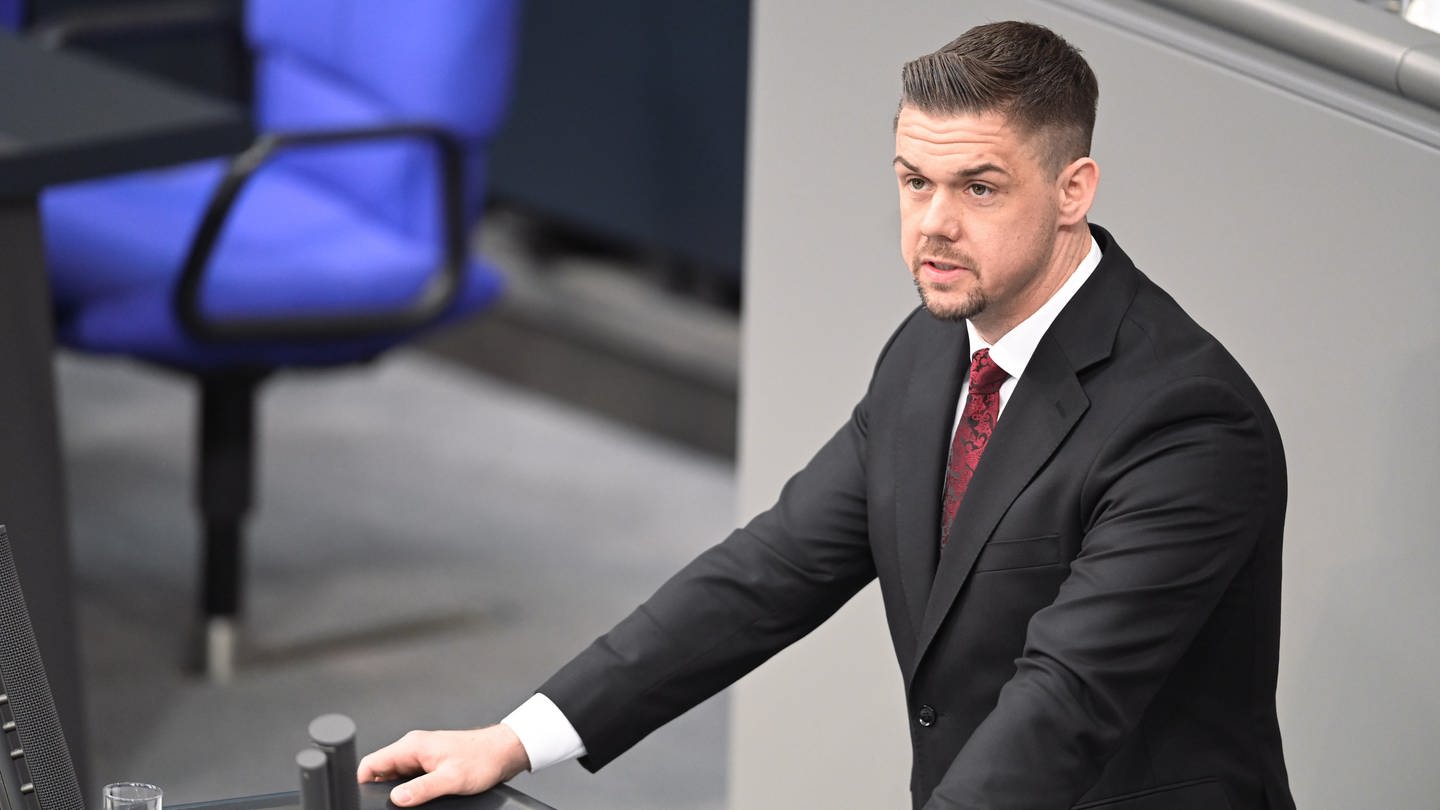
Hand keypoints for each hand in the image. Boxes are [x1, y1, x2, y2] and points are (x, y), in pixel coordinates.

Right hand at [356, 725, 531, 806]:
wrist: (503, 752)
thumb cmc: (482, 758)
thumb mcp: (451, 779)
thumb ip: (422, 789)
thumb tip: (397, 799)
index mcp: (412, 746)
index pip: (372, 763)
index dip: (362, 783)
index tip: (365, 800)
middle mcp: (414, 748)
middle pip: (382, 772)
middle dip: (381, 790)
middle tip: (392, 805)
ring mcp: (422, 756)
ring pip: (397, 777)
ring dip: (399, 791)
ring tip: (412, 801)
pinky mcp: (431, 764)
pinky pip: (411, 779)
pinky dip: (411, 790)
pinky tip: (421, 798)